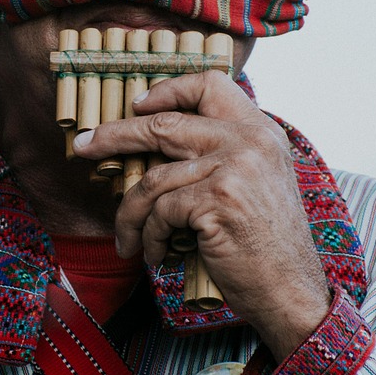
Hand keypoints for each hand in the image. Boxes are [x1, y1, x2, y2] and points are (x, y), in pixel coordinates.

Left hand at [72, 70, 330, 358]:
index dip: (167, 89)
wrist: (291, 292)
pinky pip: (160, 211)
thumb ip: (223, 156)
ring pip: (153, 177)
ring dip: (130, 212)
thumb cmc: (266, 247)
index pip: (210, 83)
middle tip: (84, 147)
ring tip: (125, 237)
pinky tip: (153, 254)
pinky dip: (149, 236)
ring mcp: (234, 167)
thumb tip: (155, 142)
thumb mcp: (256, 185)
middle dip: (115, 135)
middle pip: (164, 123)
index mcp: (261, 131)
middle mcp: (250, 141)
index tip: (137, 105)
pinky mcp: (217, 199)